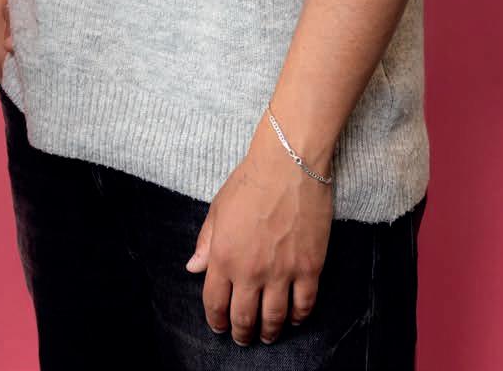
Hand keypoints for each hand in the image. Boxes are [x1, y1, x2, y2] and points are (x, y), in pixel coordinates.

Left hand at [186, 114, 332, 346]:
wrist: (288, 165)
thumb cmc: (249, 182)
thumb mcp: (218, 209)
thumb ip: (206, 242)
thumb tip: (193, 268)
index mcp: (224, 256)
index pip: (215, 302)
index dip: (216, 320)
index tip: (218, 326)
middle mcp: (251, 271)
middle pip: (244, 317)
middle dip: (241, 333)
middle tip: (243, 338)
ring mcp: (282, 272)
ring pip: (274, 318)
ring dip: (269, 332)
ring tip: (268, 335)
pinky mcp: (309, 268)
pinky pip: (304, 305)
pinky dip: (298, 317)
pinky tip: (293, 318)